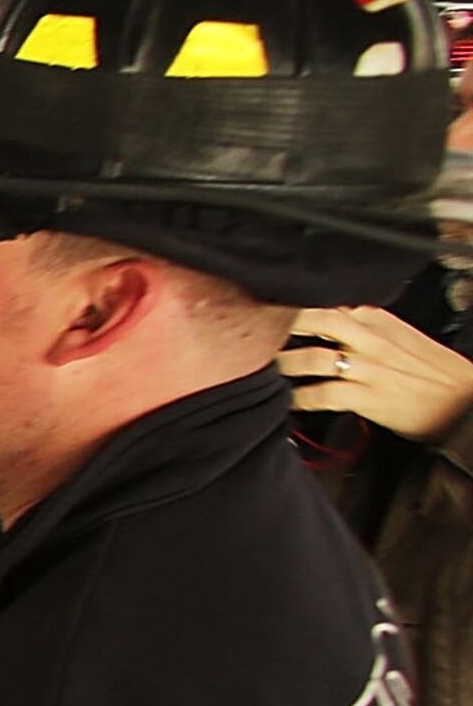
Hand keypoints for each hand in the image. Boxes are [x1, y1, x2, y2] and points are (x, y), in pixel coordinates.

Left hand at [280, 305, 472, 448]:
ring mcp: (368, 367)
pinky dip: (299, 398)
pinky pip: (321, 394)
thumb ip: (366, 327)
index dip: (294, 308)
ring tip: (264, 370)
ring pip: (312, 358)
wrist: (462, 401)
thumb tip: (329, 322)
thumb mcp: (401, 336)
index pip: (328, 304)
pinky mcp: (367, 396)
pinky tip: (287, 401)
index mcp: (379, 319)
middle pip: (315, 319)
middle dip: (280, 325)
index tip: (270, 312)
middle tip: (254, 333)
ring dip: (283, 365)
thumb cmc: (433, 371)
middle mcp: (371, 338)